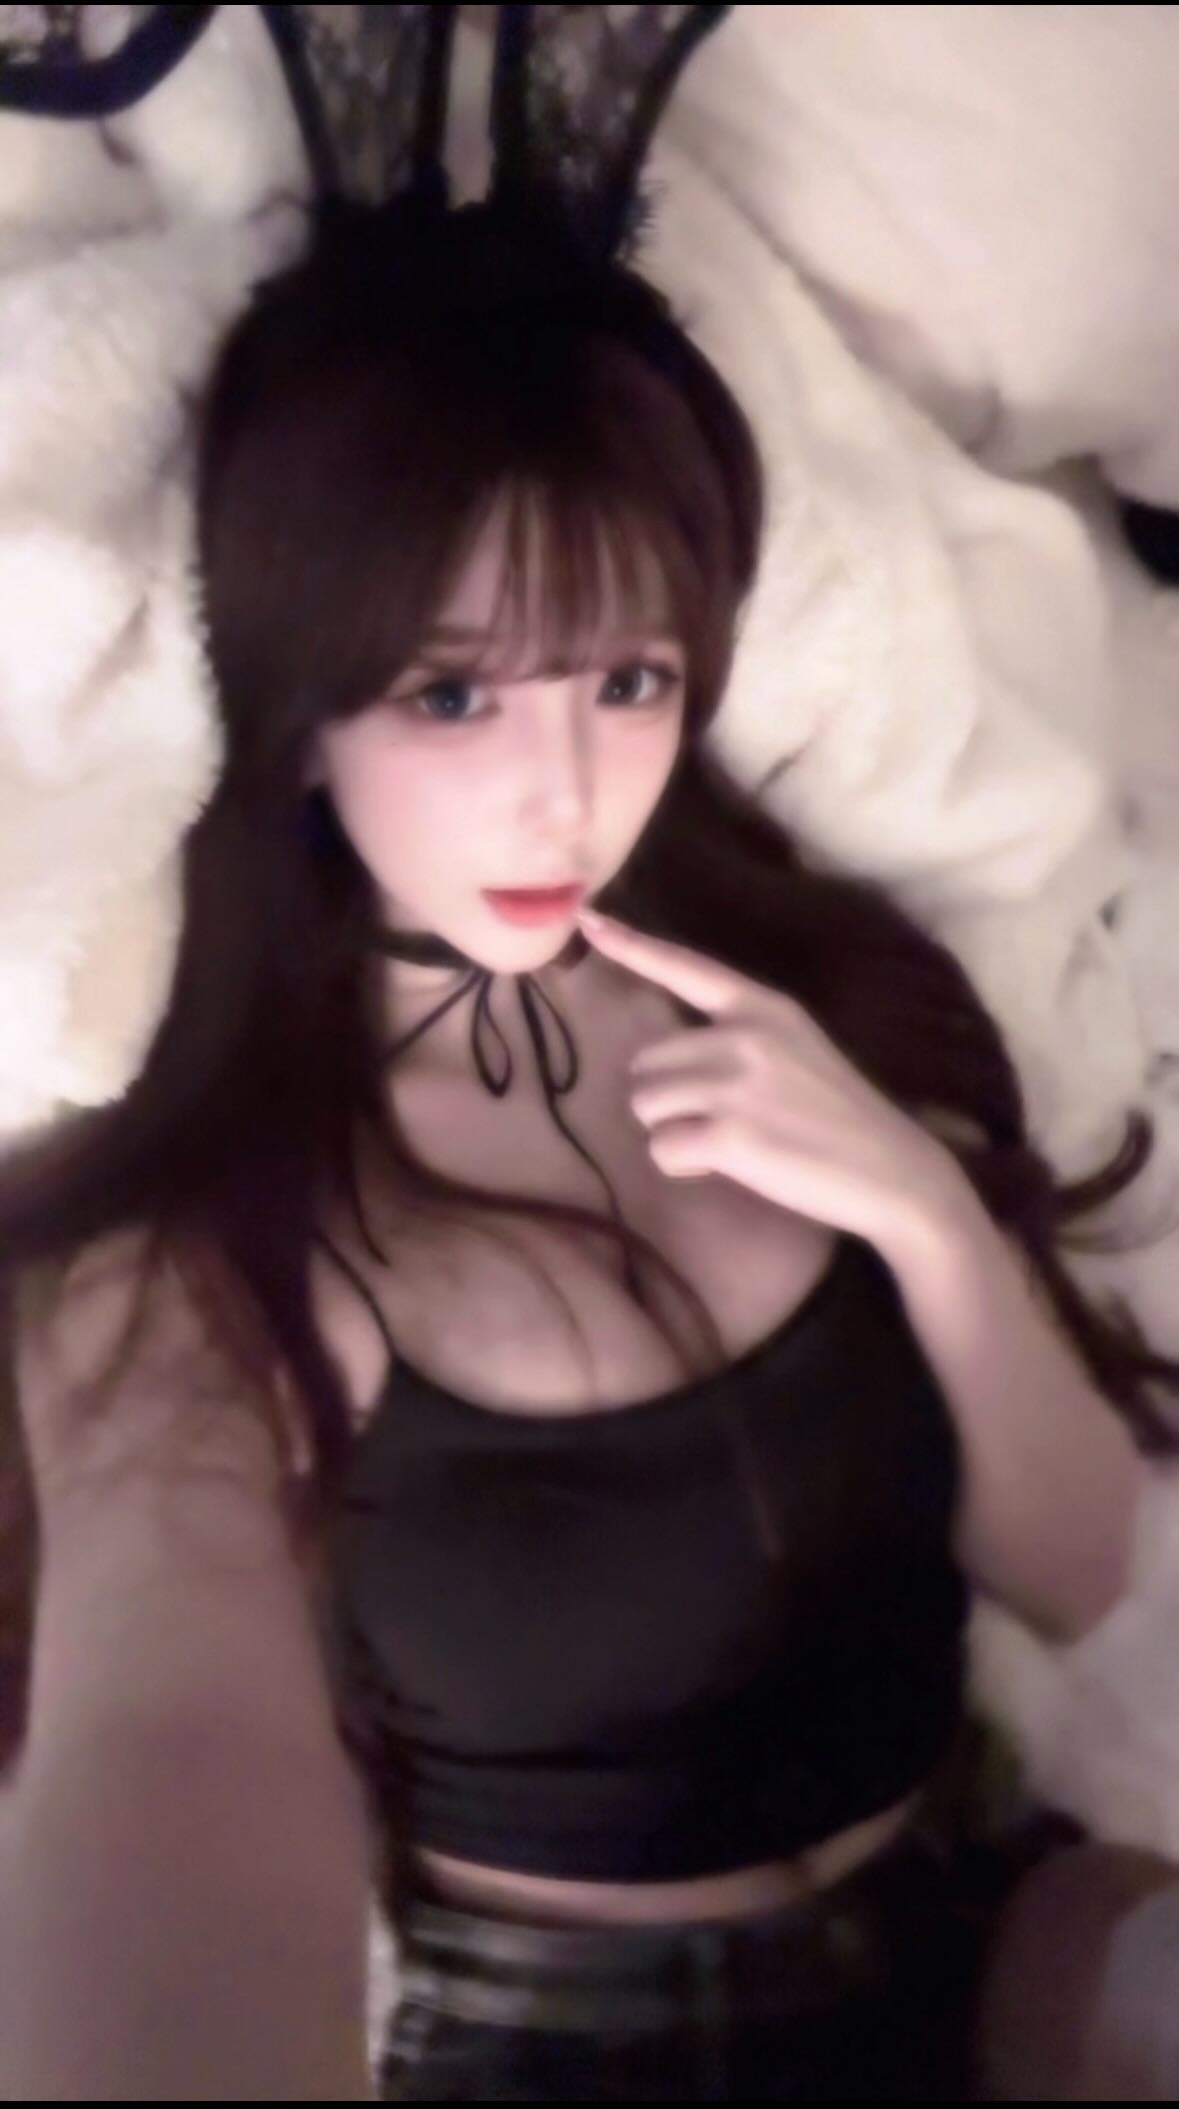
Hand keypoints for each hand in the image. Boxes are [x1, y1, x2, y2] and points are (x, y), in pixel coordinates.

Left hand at [580, 909, 970, 1257]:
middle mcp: (744, 1035)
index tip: (587, 918)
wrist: (891, 1170)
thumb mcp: (797, 1049)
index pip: (685, 967)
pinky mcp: (729, 1134)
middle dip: (666, 1100)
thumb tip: (669, 1060)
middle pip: (645, 1063)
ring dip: (671, 1132)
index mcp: (763, 1006)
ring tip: (725, 1142)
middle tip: (719, 1121)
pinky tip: (725, 1165)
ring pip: (646, 1106)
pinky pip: (662, 1149)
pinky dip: (682, 1166)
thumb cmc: (839, 1117)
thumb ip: (739, 1037)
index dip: (630, 945)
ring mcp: (736, 1084)